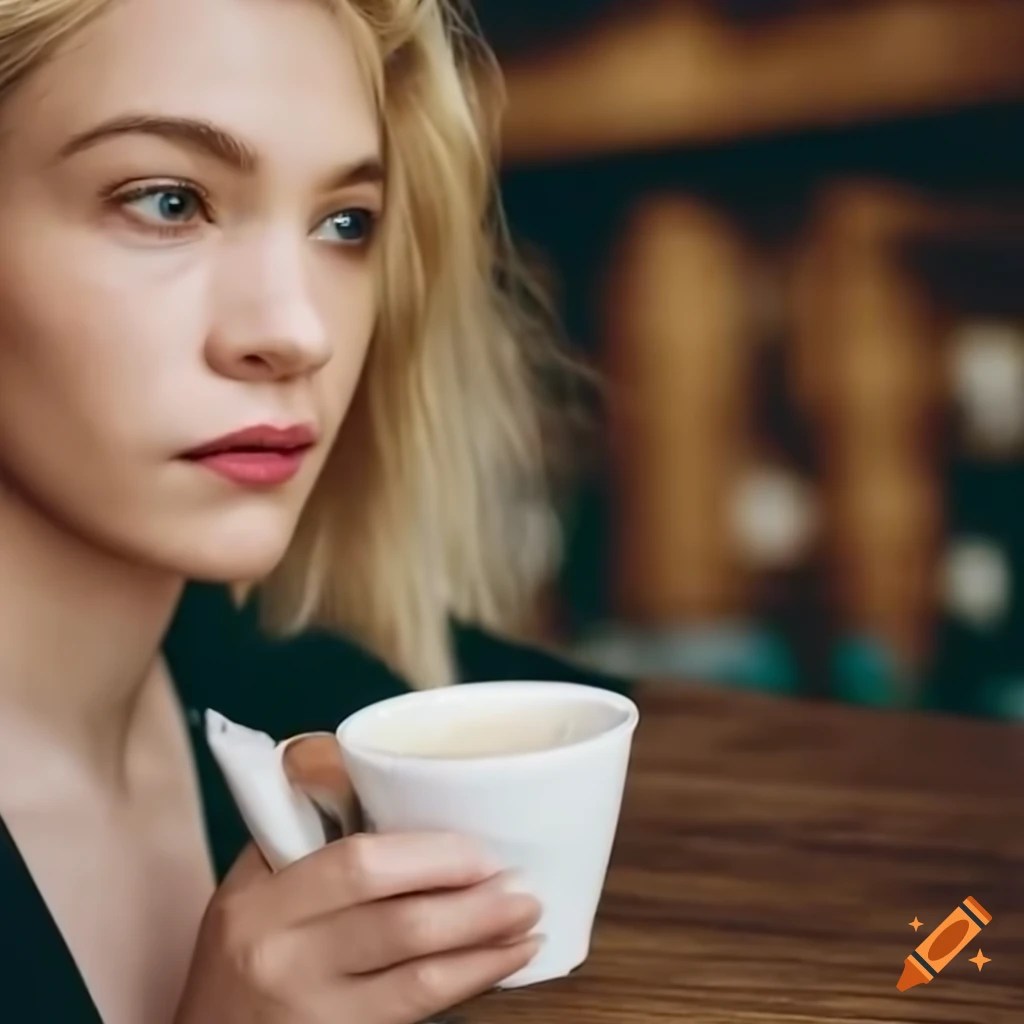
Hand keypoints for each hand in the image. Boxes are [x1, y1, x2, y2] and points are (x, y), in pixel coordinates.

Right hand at [173, 833, 540, 1023]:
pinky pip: (414, 1012)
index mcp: (263, 898)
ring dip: (484, 947)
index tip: (478, 847)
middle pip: (398, 923)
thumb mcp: (255, 882)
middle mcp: (282, 955)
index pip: (357, 865)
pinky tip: (501, 964)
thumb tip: (386, 772)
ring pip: (416, 977)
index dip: (429, 856)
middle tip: (522, 886)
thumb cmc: (245, 946)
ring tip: (529, 921)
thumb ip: (310, 831)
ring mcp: (310, 1010)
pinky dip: (467, 984)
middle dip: (472, 904)